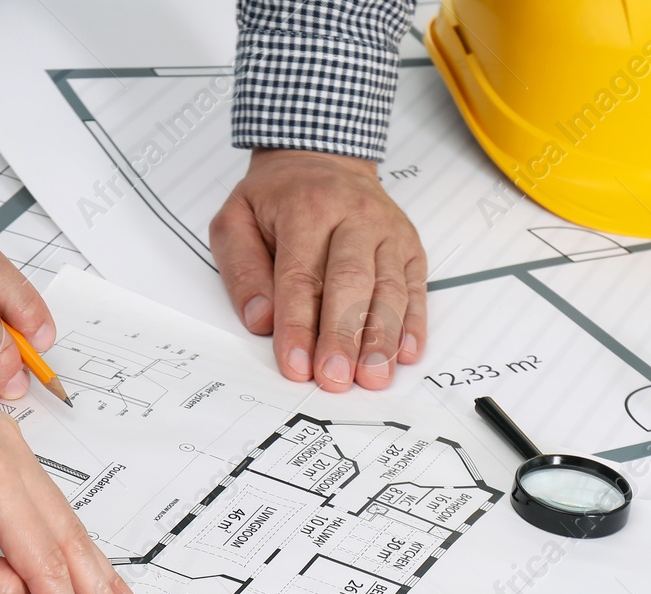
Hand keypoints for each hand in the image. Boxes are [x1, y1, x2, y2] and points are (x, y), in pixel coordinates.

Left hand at [210, 149, 427, 391]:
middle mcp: (354, 217)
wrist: (323, 157)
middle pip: (351, 283)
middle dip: (343, 337)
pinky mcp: (409, 247)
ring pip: (389, 289)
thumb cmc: (278, 197)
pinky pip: (415, 288)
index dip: (299, 326)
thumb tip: (261, 320)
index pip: (301, 277)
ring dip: (382, 339)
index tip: (296, 366)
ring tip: (372, 377)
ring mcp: (387, 232)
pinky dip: (413, 324)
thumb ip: (241, 270)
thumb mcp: (236, 220)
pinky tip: (405, 354)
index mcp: (307, 209)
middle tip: (335, 378)